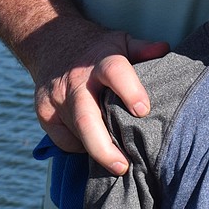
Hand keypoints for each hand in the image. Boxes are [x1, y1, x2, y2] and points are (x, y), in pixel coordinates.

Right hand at [34, 29, 168, 172]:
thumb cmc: (96, 49)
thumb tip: (164, 49)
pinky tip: (94, 143)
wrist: (51, 42)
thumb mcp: (119, 42)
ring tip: (117, 162)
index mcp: (100, 60)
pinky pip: (64, 140)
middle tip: (123, 166)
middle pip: (86, 119)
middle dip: (104, 148)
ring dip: (97, 150)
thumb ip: (141, 49)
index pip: (114, 72)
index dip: (130, 90)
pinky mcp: (45, 113)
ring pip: (77, 133)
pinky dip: (80, 146)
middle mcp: (75, 81)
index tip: (143, 110)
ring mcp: (57, 98)